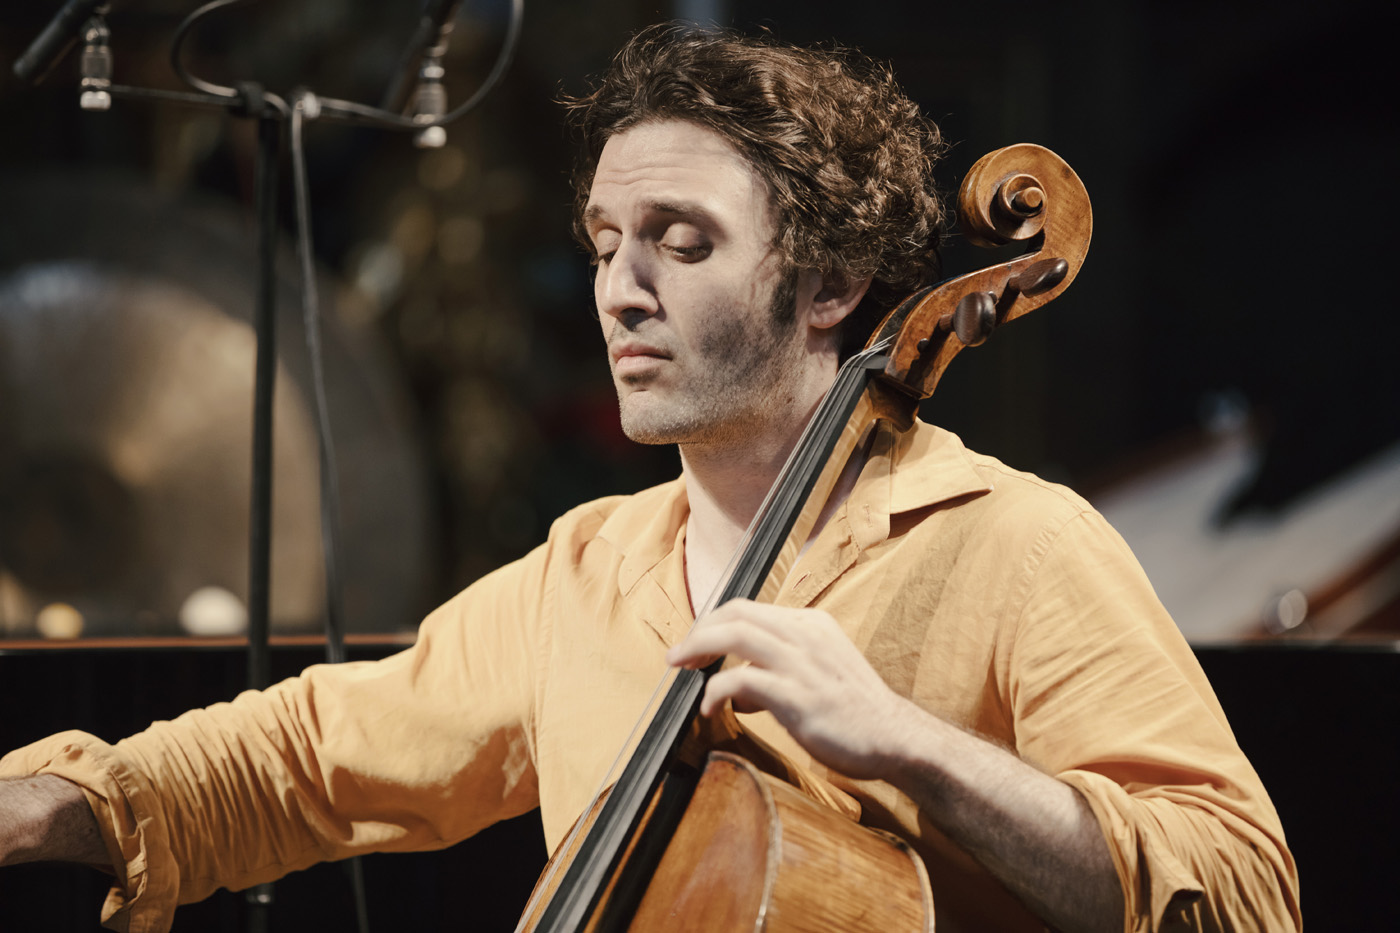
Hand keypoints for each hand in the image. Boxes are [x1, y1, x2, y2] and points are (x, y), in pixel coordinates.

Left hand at [666, 599, 916, 780]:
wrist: (895, 737)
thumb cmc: (856, 712)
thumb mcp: (820, 675)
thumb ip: (781, 673)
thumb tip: (741, 692)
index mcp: (812, 625)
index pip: (749, 609)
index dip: (714, 623)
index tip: (696, 644)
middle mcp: (806, 635)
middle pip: (736, 612)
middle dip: (699, 630)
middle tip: (678, 654)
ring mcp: (802, 663)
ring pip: (734, 635)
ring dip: (698, 648)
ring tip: (680, 667)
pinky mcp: (798, 696)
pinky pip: (741, 680)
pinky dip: (716, 691)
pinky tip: (710, 708)